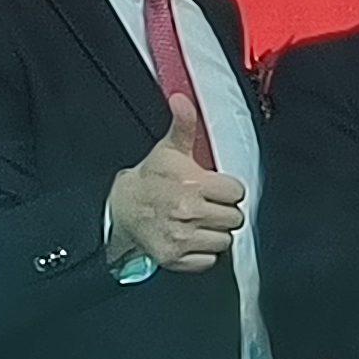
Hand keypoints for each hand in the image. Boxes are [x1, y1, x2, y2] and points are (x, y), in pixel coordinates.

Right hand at [107, 119, 246, 271]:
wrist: (122, 208)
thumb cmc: (151, 178)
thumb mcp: (169, 149)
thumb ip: (184, 124)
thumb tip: (181, 98)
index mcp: (192, 183)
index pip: (236, 192)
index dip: (227, 190)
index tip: (215, 188)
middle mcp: (188, 211)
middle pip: (234, 218)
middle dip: (223, 211)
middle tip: (207, 205)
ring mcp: (182, 237)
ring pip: (225, 240)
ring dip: (215, 232)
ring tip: (199, 221)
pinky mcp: (175, 257)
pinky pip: (209, 260)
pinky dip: (203, 252)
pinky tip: (191, 237)